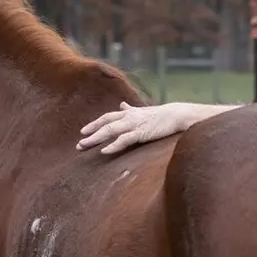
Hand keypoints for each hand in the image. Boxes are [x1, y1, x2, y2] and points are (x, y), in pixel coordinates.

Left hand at [77, 102, 191, 154]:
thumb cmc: (162, 116)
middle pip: (105, 124)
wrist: (177, 115)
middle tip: (79, 144)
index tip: (83, 131)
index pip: (107, 117)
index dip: (94, 124)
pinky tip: (104, 151)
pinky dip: (113, 145)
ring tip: (84, 146)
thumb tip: (122, 105)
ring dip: (96, 138)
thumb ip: (131, 110)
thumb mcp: (143, 111)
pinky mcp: (141, 133)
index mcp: (129, 113)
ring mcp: (134, 125)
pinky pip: (124, 140)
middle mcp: (128, 117)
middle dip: (91, 133)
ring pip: (110, 131)